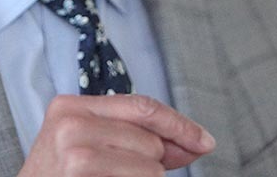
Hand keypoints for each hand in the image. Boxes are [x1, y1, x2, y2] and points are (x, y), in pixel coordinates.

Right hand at [18, 94, 215, 176]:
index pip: (142, 107)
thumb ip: (139, 139)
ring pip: (150, 168)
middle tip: (120, 174)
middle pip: (150, 140)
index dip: (179, 124)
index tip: (205, 141)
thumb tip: (196, 143)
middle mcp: (71, 124)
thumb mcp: (89, 146)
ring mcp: (74, 153)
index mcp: (71, 106)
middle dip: (153, 162)